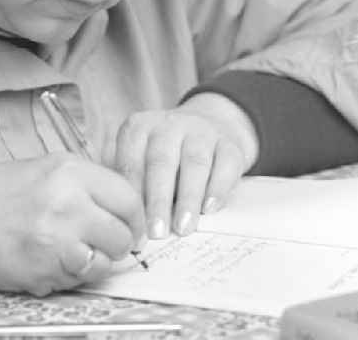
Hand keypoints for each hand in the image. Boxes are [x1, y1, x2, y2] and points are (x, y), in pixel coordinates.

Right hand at [0, 154, 144, 296]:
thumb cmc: (2, 191)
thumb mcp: (50, 167)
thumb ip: (89, 183)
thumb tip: (125, 205)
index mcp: (71, 172)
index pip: (128, 197)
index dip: (135, 215)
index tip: (131, 223)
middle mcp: (68, 204)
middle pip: (123, 235)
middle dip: (119, 242)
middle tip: (104, 240)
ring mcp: (56, 241)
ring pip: (106, 264)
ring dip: (97, 262)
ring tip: (76, 250)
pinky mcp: (44, 272)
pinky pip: (79, 281)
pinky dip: (74, 275)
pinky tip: (55, 259)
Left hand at [113, 93, 256, 239]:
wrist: (209, 125)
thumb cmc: (166, 156)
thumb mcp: (143, 161)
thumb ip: (135, 188)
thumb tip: (128, 227)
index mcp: (139, 128)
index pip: (131, 162)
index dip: (132, 198)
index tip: (133, 230)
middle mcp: (168, 124)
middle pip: (161, 162)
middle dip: (158, 199)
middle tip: (157, 232)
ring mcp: (201, 131)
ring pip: (194, 163)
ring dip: (188, 198)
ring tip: (183, 227)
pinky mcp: (229, 143)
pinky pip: (225, 164)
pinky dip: (217, 188)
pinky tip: (210, 209)